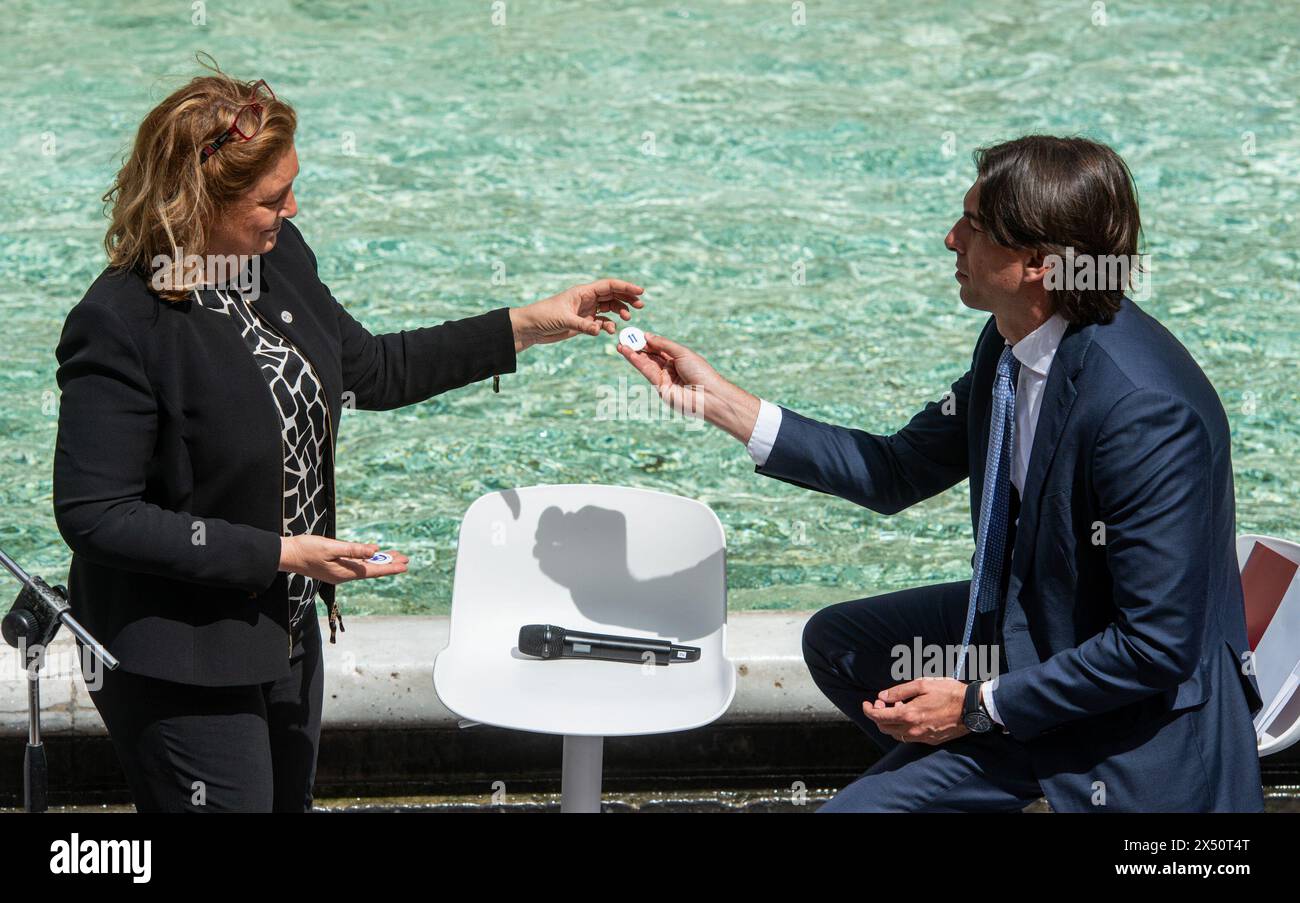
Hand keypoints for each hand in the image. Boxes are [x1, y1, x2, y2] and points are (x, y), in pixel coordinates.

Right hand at [279, 536, 408, 583]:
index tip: (404, 565)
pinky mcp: (334, 567)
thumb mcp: (330, 547)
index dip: (390, 567)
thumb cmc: (306, 549)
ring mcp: (339, 572)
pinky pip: (356, 564)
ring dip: (379, 561)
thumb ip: (353, 549)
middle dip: (388, 564)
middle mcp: (344, 575)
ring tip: (394, 556)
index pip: (373, 570)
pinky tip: (373, 555)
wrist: (286, 555)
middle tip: (406, 559)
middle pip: (371, 570)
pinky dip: (367, 559)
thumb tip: (374, 550)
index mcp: (344, 572)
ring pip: (365, 567)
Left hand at [510, 278, 644, 351]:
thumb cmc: (543, 316)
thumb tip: (599, 330)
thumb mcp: (563, 319)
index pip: (609, 285)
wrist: (531, 327)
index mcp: (583, 291)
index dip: (625, 287)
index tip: (640, 292)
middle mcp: (586, 299)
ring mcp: (586, 311)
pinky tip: (610, 330)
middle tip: (640, 306)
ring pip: (609, 308)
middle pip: (612, 295)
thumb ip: (583, 325)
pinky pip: (601, 322)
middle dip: (627, 298)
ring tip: (626, 318)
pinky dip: (608, 325)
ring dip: (619, 311)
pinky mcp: (583, 323)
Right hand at [617, 332, 760, 442]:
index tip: (634, 334)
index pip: (659, 348)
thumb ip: (663, 345)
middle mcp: (670, 369)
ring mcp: (664, 379)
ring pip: (646, 364)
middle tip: (623, 338)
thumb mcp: (682, 353)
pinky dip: (637, 362)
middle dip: (637, 347)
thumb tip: (647, 336)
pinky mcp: (660, 388)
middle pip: (650, 356)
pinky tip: (628, 353)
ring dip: (633, 354)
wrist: (708, 395)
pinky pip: (646, 372)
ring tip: (621, 344)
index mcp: (678, 359)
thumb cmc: (700, 372)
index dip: (647, 341)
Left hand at [862, 677, 969, 745]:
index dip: (868, 710)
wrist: (972, 708)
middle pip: (885, 728)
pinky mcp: (931, 741)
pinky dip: (904, 728)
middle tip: (883, 703)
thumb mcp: (922, 685)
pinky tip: (911, 715)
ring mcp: (922, 737)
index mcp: (909, 715)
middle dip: (879, 715)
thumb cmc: (948, 692)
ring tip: (899, 707)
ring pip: (897, 735)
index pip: (878, 717)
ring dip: (891, 723)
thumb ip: (899, 691)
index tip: (866, 703)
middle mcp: (913, 730)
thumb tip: (882, 697)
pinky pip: (910, 737)